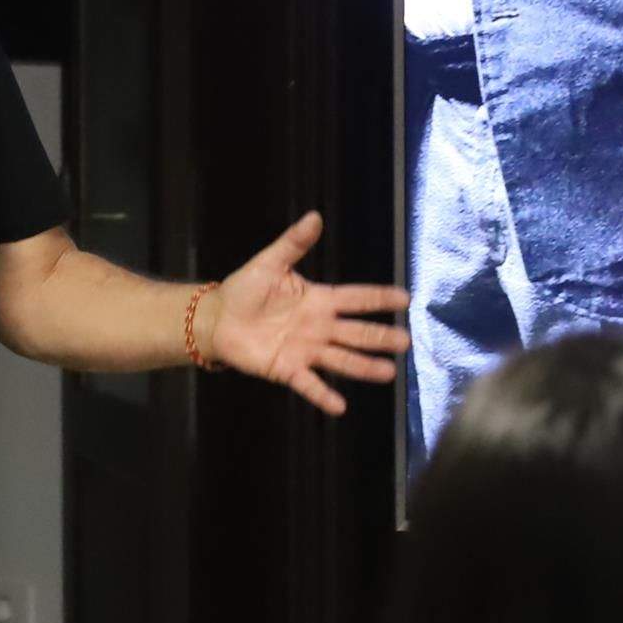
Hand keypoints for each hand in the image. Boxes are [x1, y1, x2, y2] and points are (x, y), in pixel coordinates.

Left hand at [203, 211, 409, 415]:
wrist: (217, 318)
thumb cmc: (245, 289)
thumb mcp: (269, 263)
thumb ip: (293, 243)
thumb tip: (315, 216)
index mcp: (318, 300)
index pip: (355, 298)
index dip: (378, 298)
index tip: (405, 298)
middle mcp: (319, 327)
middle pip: (356, 332)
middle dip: (381, 337)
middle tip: (406, 342)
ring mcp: (306, 350)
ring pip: (341, 359)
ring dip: (364, 366)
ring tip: (388, 373)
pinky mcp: (287, 369)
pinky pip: (309, 383)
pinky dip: (323, 395)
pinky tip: (340, 406)